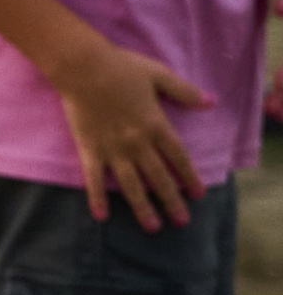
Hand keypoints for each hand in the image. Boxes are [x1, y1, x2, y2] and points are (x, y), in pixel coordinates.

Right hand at [50, 35, 208, 229]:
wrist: (82, 67)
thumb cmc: (121, 67)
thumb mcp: (158, 75)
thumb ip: (184, 92)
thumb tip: (211, 102)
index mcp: (155, 125)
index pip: (178, 157)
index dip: (189, 177)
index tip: (199, 194)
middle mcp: (137, 143)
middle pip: (158, 177)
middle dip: (172, 201)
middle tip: (182, 222)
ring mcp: (112, 149)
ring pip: (131, 185)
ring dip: (142, 207)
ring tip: (152, 227)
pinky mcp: (90, 150)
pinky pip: (94, 179)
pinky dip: (97, 198)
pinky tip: (101, 217)